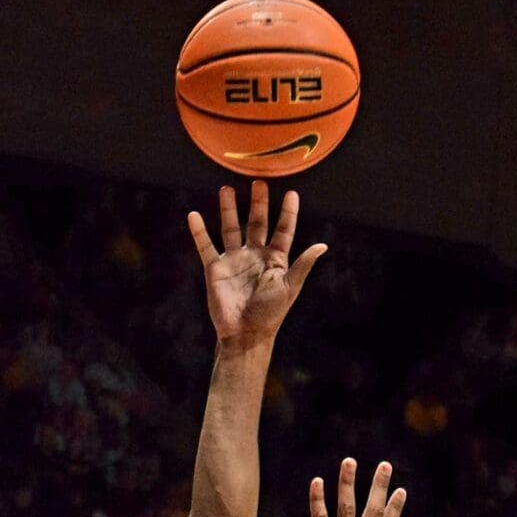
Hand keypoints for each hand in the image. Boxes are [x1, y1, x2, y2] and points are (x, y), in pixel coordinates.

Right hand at [186, 181, 324, 348]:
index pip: (283, 230)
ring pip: (230, 228)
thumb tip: (323, 245)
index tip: (291, 193)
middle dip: (258, 204)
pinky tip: (194, 214)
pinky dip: (199, 231)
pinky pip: (206, 246)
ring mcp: (234, 260)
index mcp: (276, 260)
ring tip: (226, 189)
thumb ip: (303, 264)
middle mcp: (255, 255)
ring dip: (228, 209)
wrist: (245, 334)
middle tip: (258, 182)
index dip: (288, 213)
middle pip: (256, 223)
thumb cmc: (271, 313)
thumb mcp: (290, 287)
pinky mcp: (215, 268)